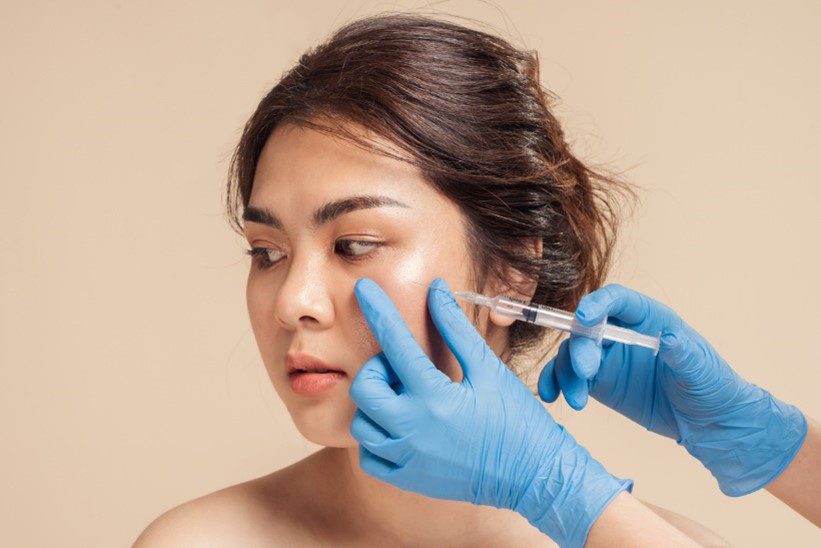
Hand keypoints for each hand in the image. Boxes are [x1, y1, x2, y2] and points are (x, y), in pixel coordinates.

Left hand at [349, 277, 631, 546]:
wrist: (534, 475)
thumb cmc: (516, 419)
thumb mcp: (488, 369)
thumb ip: (456, 329)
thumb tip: (436, 289)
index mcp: (435, 396)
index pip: (395, 343)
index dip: (378, 310)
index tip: (363, 289)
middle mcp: (414, 429)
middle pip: (364, 388)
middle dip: (374, 370)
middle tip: (399, 369)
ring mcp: (408, 458)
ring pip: (362, 424)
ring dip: (375, 404)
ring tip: (404, 399)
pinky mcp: (408, 480)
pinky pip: (369, 458)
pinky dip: (376, 439)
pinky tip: (400, 427)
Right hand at [539, 283, 806, 495]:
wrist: (709, 423)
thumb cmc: (712, 386)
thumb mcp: (701, 370)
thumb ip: (684, 354)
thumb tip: (671, 339)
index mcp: (648, 318)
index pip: (617, 300)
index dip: (598, 304)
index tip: (584, 317)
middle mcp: (622, 332)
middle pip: (588, 328)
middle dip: (581, 347)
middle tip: (586, 371)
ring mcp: (607, 356)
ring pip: (572, 353)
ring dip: (566, 372)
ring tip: (576, 400)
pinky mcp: (598, 381)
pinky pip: (568, 376)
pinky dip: (555, 382)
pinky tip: (551, 395)